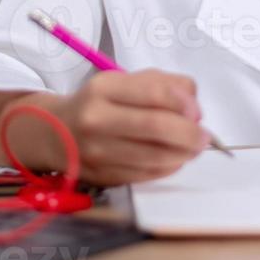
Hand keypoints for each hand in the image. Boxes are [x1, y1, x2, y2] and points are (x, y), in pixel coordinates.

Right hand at [48, 69, 209, 185]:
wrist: (55, 134)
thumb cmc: (99, 104)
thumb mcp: (123, 82)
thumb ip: (162, 85)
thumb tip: (193, 107)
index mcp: (103, 89)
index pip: (154, 93)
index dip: (184, 103)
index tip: (196, 111)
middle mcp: (97, 119)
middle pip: (156, 127)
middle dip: (190, 134)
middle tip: (204, 137)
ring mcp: (98, 152)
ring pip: (155, 157)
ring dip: (183, 154)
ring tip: (192, 148)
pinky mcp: (103, 177)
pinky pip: (147, 175)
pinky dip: (168, 167)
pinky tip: (172, 159)